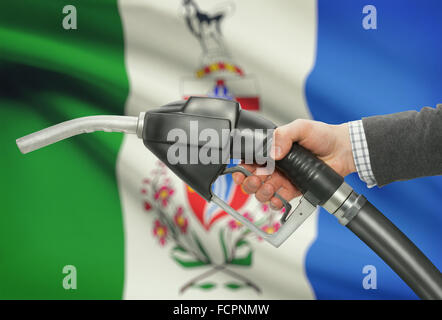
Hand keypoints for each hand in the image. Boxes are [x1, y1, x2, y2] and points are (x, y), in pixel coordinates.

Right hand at [232, 119, 355, 208]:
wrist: (343, 150)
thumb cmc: (323, 136)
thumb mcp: (300, 128)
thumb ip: (283, 135)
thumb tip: (272, 152)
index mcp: (272, 150)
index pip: (250, 161)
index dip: (242, 167)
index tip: (242, 171)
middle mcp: (275, 166)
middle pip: (252, 179)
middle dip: (249, 183)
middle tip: (255, 180)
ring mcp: (283, 179)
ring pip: (262, 192)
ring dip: (261, 193)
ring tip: (269, 187)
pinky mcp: (294, 191)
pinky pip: (279, 201)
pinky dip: (275, 203)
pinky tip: (277, 199)